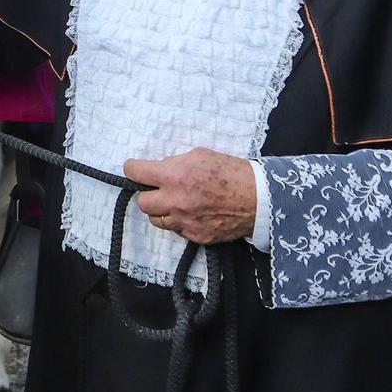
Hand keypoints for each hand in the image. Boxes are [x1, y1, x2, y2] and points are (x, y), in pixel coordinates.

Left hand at [124, 148, 256, 244]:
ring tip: (177, 202)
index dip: (133, 169)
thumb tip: (161, 169)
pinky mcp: (195, 236)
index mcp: (174, 176)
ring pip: (157, 220)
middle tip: (158, 189)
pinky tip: (194, 213)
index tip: (134, 169)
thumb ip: (175, 163)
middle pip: (141, 202)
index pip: (136, 172)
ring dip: (162, 210)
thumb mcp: (200, 155)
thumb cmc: (232, 171)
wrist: (258, 199)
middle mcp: (175, 201)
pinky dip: (181, 221)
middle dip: (147, 193)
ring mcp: (184, 222)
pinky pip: (177, 230)